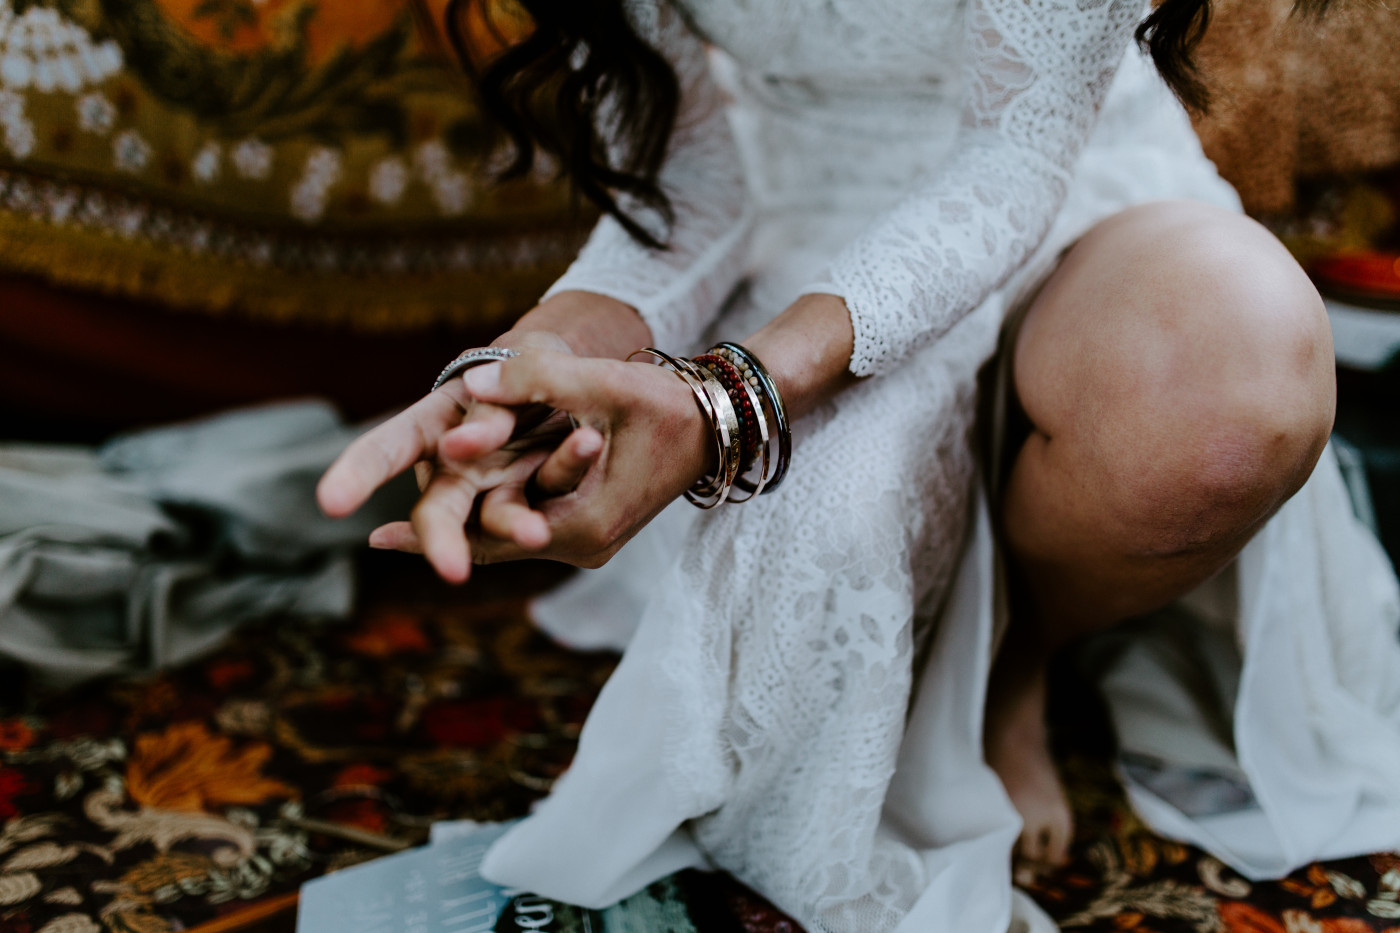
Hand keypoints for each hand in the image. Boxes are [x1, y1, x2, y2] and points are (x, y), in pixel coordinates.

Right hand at [316, 332, 601, 582]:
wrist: (573, 383)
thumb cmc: (530, 365)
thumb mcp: (526, 357)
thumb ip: (508, 389)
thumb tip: (465, 440)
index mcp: (433, 424)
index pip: (387, 449)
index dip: (359, 473)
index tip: (331, 504)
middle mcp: (455, 468)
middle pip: (438, 510)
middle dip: (442, 538)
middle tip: (452, 569)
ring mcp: (497, 489)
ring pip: (495, 520)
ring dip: (513, 526)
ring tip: (536, 533)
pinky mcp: (543, 501)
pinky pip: (546, 511)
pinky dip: (545, 521)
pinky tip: (539, 534)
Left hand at [370, 348, 713, 569]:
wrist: (721, 422)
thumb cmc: (673, 406)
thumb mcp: (608, 387)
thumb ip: (538, 382)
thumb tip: (467, 384)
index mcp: (584, 521)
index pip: (495, 536)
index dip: (437, 535)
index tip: (381, 537)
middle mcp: (584, 541)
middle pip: (497, 546)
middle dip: (442, 539)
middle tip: (378, 540)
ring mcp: (588, 536)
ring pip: (511, 538)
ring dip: (463, 529)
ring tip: (398, 533)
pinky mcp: (590, 521)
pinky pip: (528, 524)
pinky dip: (491, 518)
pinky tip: (457, 508)